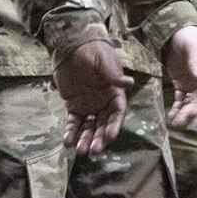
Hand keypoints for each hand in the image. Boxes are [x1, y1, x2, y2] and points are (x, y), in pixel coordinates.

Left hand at [54, 39, 132, 155]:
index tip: (110, 136)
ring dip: (85, 139)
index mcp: (115, 93)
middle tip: (93, 150)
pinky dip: (71, 132)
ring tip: (80, 151)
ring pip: (89, 127)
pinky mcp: (73, 105)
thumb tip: (129, 83)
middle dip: (99, 138)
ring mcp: (88, 106)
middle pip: (103, 124)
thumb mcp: (104, 61)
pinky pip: (73, 122)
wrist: (73, 46)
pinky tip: (67, 142)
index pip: (117, 113)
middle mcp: (103, 103)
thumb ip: (113, 74)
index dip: (114, 125)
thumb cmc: (94, 51)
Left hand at [163, 25, 196, 127]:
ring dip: (184, 112)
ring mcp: (193, 83)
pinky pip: (181, 99)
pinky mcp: (183, 84)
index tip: (191, 112)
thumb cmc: (189, 37)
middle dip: (190, 112)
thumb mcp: (193, 46)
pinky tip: (171, 116)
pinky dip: (177, 107)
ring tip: (174, 123)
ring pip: (190, 102)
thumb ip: (196, 61)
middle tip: (180, 122)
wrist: (176, 32)